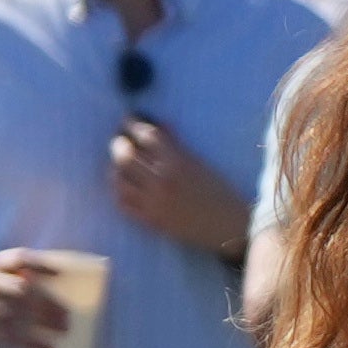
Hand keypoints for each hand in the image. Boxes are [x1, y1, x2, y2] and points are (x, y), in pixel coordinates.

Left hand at [104, 113, 246, 254]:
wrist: (232, 228)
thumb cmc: (222, 193)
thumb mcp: (202, 164)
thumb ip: (177, 145)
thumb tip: (158, 125)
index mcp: (178, 163)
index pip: (147, 136)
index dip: (133, 124)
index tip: (128, 120)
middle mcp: (162, 181)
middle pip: (125, 156)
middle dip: (119, 144)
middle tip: (121, 142)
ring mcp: (154, 202)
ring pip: (118, 179)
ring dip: (116, 168)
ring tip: (121, 165)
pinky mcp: (151, 220)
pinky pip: (123, 203)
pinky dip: (120, 191)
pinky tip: (125, 187)